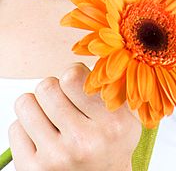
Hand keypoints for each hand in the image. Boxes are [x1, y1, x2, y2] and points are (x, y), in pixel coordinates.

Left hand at [8, 63, 141, 170]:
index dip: (73, 74)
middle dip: (53, 89)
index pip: (72, 76)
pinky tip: (43, 136)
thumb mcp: (127, 118)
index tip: (78, 84)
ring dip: (37, 105)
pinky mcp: (31, 170)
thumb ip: (112, 88)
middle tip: (63, 101)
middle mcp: (83, 141)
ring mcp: (54, 158)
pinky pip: (14, 127)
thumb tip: (94, 49)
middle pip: (46, 86)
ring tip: (50, 116)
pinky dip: (26, 128)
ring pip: (26, 103)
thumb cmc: (111, 147)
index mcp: (111, 124)